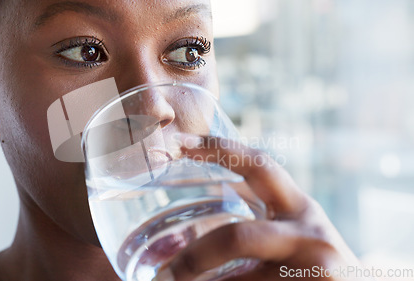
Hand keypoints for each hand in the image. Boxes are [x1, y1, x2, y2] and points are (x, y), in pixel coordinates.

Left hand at [154, 136, 363, 280]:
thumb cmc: (315, 261)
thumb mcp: (294, 230)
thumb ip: (259, 220)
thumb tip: (194, 227)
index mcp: (298, 205)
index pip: (258, 164)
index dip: (219, 149)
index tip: (178, 145)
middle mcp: (308, 231)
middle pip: (239, 238)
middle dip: (197, 256)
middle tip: (168, 271)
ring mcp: (314, 265)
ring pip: (241, 279)